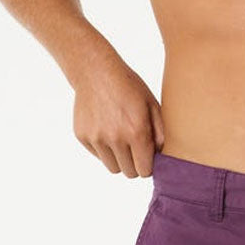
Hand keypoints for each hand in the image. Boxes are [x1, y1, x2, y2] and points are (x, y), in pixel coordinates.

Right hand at [71, 55, 164, 177]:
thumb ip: (160, 132)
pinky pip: (98, 155)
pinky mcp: (83, 137)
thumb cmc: (129, 86)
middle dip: (135, 164)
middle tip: (136, 149)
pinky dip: (104, 149)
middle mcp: (115, 138)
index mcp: (137, 131)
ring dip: (120, 159)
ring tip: (122, 139)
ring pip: (112, 167)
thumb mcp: (152, 104)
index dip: (148, 166)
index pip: (144, 170)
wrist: (96, 72)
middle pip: (129, 172)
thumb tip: (162, 155)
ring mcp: (96, 139)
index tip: (149, 157)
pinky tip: (107, 129)